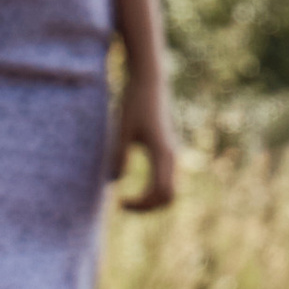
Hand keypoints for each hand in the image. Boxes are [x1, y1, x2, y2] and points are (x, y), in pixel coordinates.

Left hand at [111, 77, 179, 212]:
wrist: (150, 82)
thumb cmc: (134, 102)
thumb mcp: (122, 129)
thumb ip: (119, 156)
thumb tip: (115, 182)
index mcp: (162, 152)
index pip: (159, 192)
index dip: (141, 204)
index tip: (119, 202)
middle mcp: (172, 155)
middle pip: (169, 197)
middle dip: (148, 207)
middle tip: (124, 205)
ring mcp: (172, 153)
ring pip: (171, 190)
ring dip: (152, 200)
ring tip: (129, 199)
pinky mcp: (168, 150)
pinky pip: (168, 179)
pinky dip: (155, 190)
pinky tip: (137, 186)